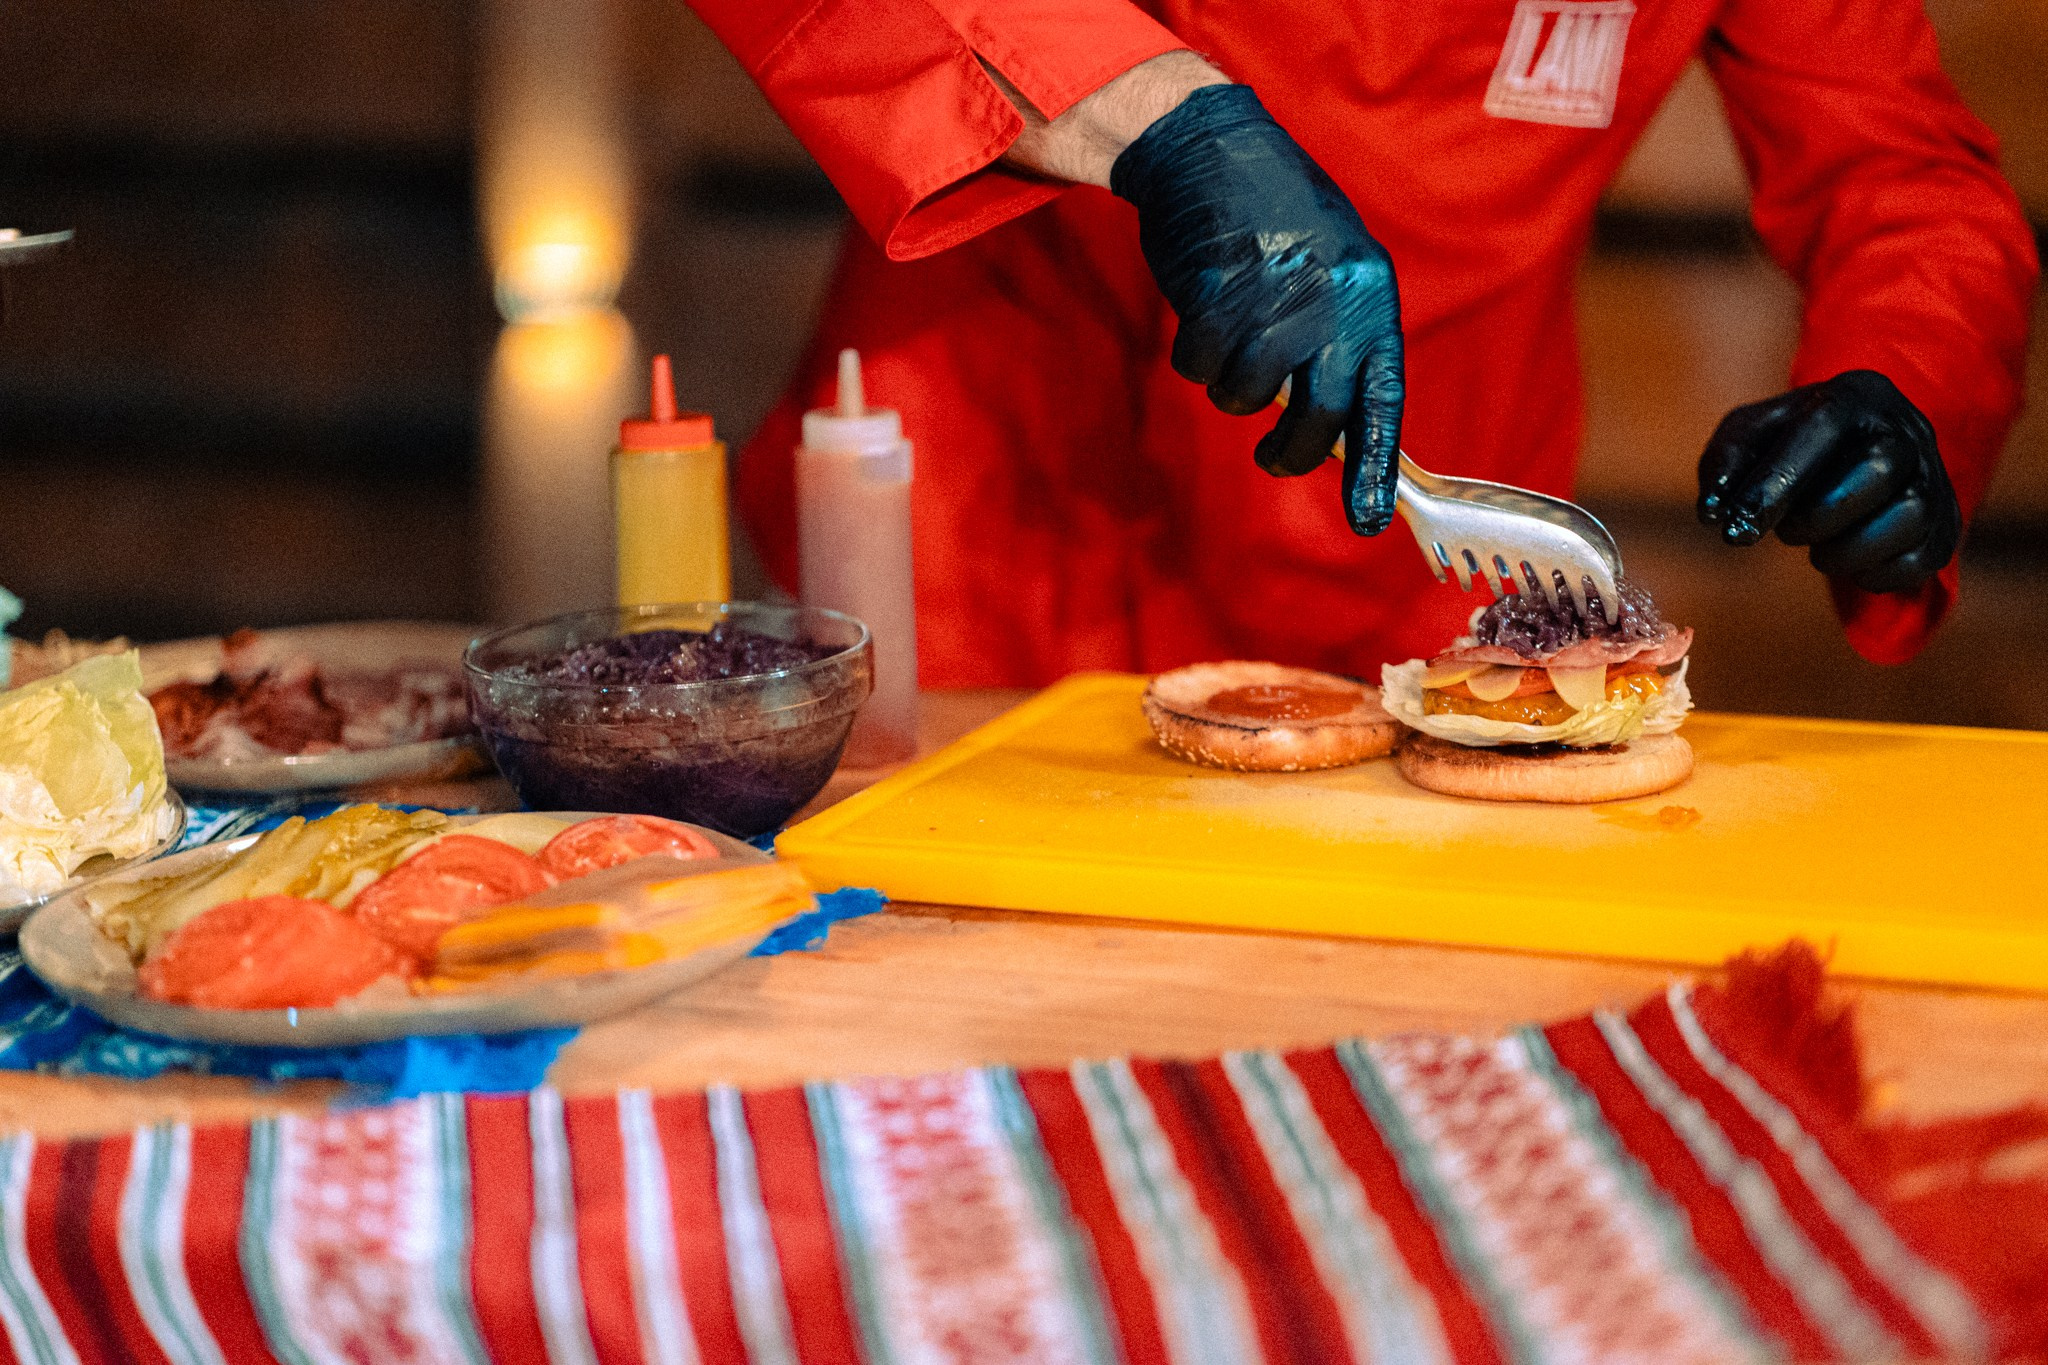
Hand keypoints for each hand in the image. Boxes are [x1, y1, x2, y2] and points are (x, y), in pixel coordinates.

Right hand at [1109, 85, 1403, 535]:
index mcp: (1370, 297)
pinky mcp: (1218, 292)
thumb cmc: (1275, 219)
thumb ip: (1338, 340)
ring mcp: (1275, 296)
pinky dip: (1193, 357)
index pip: (1382, 399)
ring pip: (1247, 397)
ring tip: (1231, 341)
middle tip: (1274, 458)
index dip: (1375, 466)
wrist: (1212, 149)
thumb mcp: (1331, 270)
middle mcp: (1331, 300)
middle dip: (1291, 452)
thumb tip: (1337, 429)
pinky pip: (1200, 366)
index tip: (1370, 519)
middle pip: (1319, 417)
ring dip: (1230, 386)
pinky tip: (1200, 317)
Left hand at [1697, 370, 1960, 593]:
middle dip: (1817, 515)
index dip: (1778, 481)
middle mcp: (1906, 429)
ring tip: (1817, 546)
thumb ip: (1725, 464)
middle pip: (1877, 469)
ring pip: (1909, 515)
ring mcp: (1934, 477)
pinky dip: (1873, 572)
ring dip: (1845, 549)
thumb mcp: (1751, 435)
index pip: (1822, 426)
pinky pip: (1921, 559)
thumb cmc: (1795, 443)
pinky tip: (1848, 559)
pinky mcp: (1945, 525)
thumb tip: (1714, 512)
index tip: (1738, 528)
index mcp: (1855, 395)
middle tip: (1786, 531)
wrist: (1861, 451)